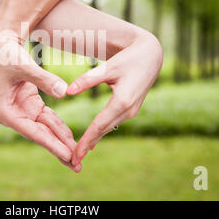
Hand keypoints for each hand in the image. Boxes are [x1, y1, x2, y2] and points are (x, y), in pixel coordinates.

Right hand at [0, 15, 81, 171]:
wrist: (0, 43)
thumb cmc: (7, 54)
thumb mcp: (24, 66)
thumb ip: (44, 79)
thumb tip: (64, 92)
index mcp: (6, 112)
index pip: (34, 132)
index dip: (53, 144)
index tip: (69, 156)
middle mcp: (13, 115)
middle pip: (40, 136)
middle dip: (59, 149)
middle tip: (77, 166)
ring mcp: (21, 110)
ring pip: (46, 129)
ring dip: (61, 140)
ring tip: (78, 156)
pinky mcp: (29, 103)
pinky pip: (47, 118)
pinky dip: (59, 126)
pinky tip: (71, 137)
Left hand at [68, 31, 162, 166]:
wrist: (150, 56)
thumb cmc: (128, 59)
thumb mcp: (108, 67)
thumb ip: (87, 79)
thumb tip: (67, 91)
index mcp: (122, 101)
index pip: (99, 125)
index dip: (86, 140)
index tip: (76, 154)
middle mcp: (128, 109)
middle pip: (103, 131)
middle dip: (88, 146)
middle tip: (73, 162)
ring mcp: (131, 110)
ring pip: (108, 128)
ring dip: (94, 140)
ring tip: (79, 154)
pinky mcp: (130, 108)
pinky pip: (113, 122)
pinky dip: (101, 131)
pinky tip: (92, 140)